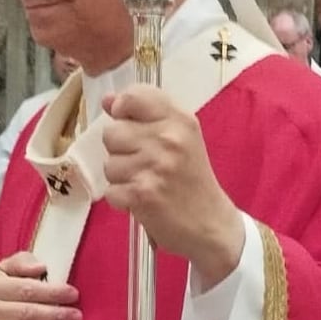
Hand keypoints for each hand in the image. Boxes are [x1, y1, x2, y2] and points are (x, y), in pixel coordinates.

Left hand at [102, 87, 243, 285]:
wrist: (211, 223)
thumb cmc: (192, 179)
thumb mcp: (181, 138)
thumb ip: (145, 115)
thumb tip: (108, 100)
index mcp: (180, 120)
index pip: (133, 97)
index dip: (122, 109)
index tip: (129, 124)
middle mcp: (169, 139)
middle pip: (112, 133)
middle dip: (120, 151)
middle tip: (143, 164)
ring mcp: (155, 167)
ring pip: (109, 164)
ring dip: (121, 178)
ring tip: (145, 183)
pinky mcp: (143, 194)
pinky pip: (111, 191)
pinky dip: (122, 200)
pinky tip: (142, 200)